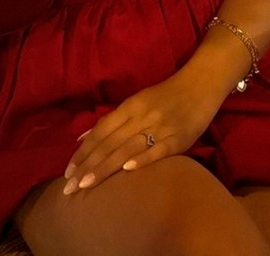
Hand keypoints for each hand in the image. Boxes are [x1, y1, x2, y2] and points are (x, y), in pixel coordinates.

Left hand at [61, 72, 220, 194]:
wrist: (201, 83)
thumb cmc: (166, 94)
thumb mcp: (138, 101)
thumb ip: (114, 120)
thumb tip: (85, 139)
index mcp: (131, 106)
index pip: (101, 131)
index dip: (83, 151)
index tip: (67, 171)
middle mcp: (142, 116)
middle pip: (110, 143)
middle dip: (88, 166)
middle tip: (69, 186)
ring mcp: (160, 128)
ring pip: (127, 149)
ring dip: (105, 168)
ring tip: (86, 185)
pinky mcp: (179, 138)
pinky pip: (158, 150)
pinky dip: (142, 160)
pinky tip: (127, 171)